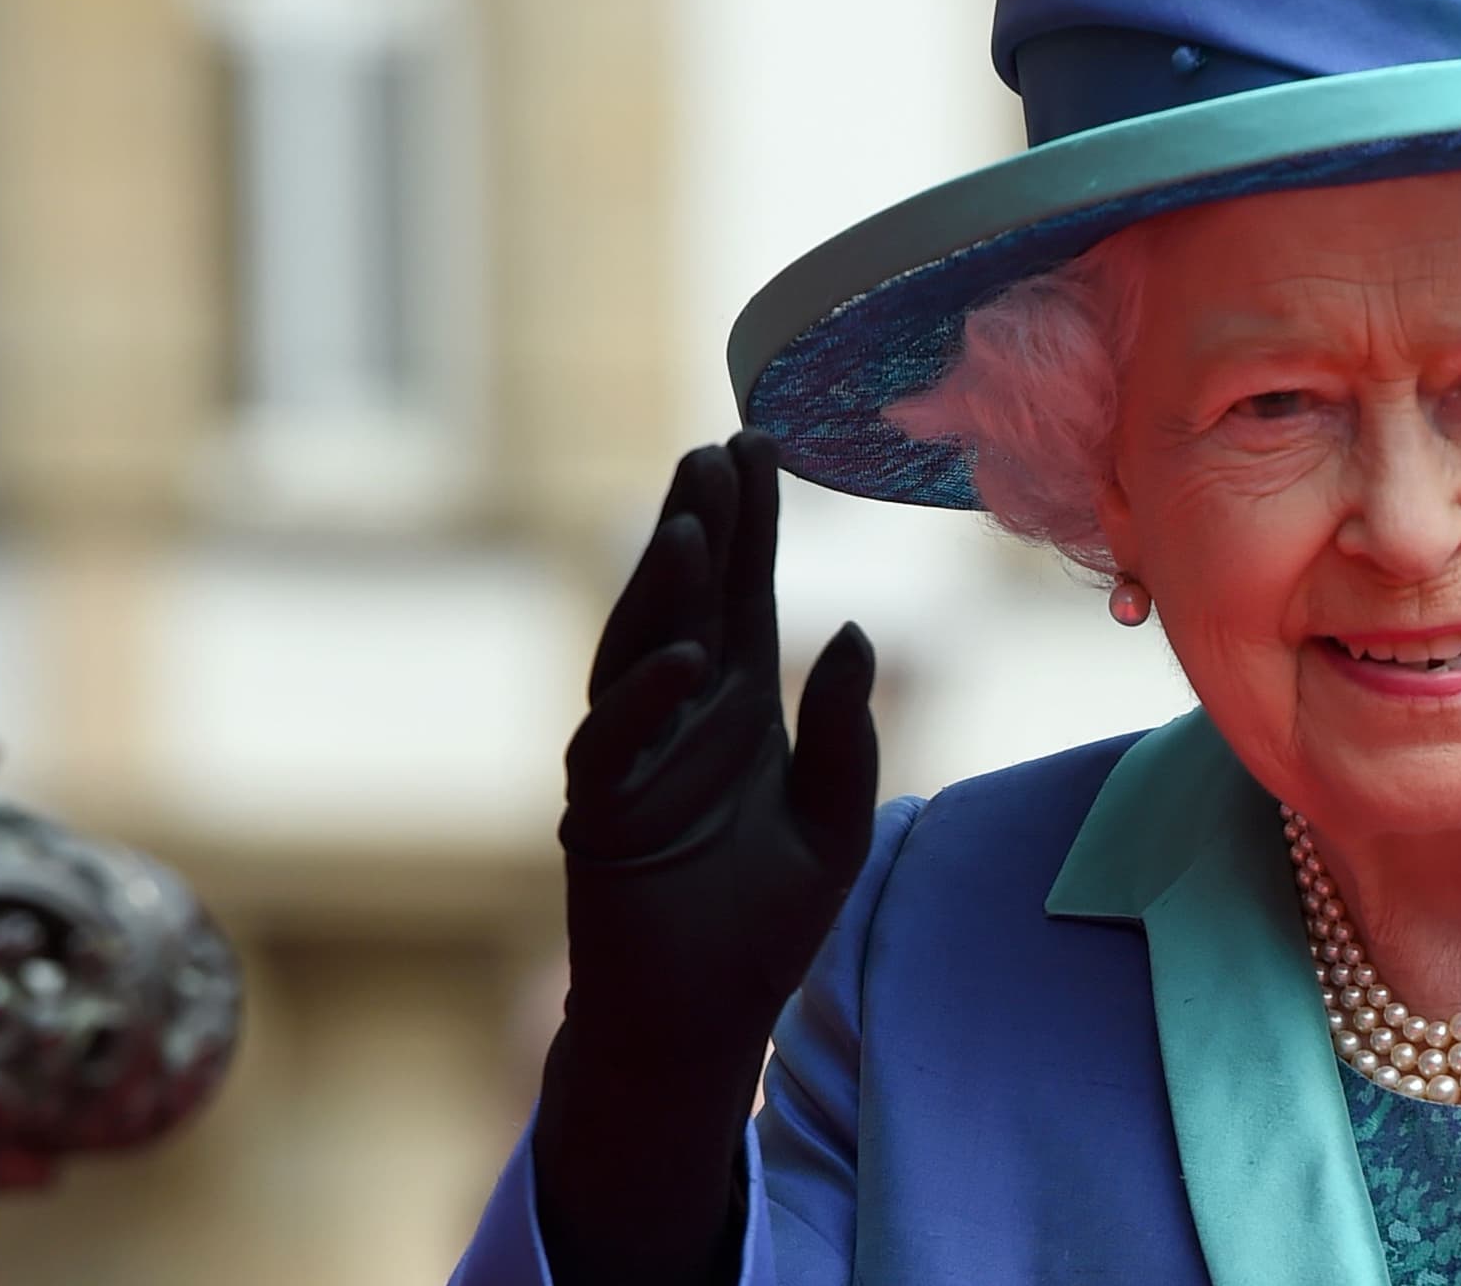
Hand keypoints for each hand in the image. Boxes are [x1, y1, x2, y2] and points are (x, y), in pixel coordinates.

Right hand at [535, 430, 879, 1285]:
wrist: (707, 1018)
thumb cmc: (768, 920)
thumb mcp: (838, 822)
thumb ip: (849, 734)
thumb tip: (858, 630)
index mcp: (739, 707)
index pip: (745, 595)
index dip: (751, 524)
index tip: (758, 442)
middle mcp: (680, 717)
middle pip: (687, 605)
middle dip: (700, 528)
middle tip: (716, 451)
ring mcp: (633, 761)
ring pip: (638, 653)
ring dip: (664, 590)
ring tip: (695, 522)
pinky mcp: (601, 818)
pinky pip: (611, 746)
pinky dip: (646, 700)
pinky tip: (689, 655)